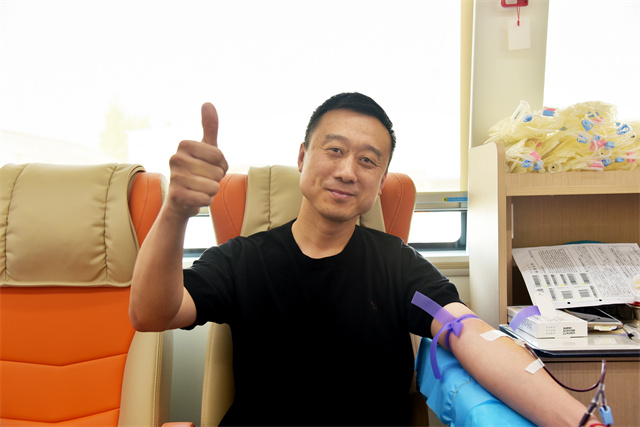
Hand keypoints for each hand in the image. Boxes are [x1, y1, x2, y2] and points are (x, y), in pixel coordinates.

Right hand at [166, 103, 228, 218]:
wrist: (181, 198)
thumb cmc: (197, 170)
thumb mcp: (206, 148)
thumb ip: (209, 127)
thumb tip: (208, 103)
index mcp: (184, 145)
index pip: (220, 156)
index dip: (221, 165)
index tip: (210, 166)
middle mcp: (175, 158)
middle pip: (217, 172)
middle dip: (216, 179)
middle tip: (203, 179)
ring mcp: (174, 177)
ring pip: (213, 186)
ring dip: (211, 190)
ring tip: (199, 188)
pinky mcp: (177, 196)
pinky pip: (206, 199)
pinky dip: (205, 201)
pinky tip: (195, 198)